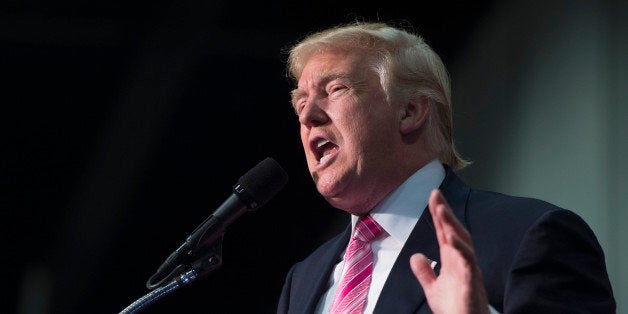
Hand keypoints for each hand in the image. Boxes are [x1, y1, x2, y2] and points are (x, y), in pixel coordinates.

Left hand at [410, 189, 488, 313]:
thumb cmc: (454, 308)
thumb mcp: (433, 288)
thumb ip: (425, 272)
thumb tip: (416, 256)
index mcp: (452, 260)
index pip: (444, 232)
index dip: (439, 214)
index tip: (433, 196)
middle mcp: (462, 261)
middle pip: (455, 231)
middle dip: (445, 212)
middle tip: (435, 194)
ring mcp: (468, 270)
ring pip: (462, 242)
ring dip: (452, 225)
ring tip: (441, 210)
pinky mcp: (472, 282)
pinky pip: (468, 262)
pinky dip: (460, 248)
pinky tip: (450, 237)